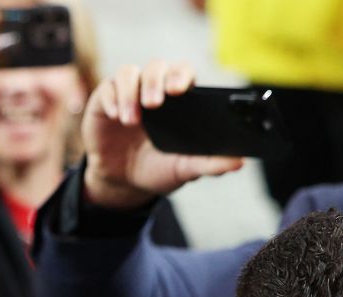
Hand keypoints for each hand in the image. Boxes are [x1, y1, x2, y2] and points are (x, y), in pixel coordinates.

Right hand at [81, 61, 242, 209]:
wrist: (123, 184)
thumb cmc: (158, 169)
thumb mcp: (184, 169)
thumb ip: (209, 164)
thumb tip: (238, 163)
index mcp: (178, 100)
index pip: (183, 74)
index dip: (182, 76)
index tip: (181, 90)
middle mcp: (153, 89)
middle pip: (158, 67)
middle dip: (157, 80)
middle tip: (156, 103)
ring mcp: (128, 94)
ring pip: (130, 73)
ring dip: (132, 92)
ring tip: (133, 120)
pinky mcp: (104, 102)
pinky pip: (108, 89)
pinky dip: (113, 100)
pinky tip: (118, 117)